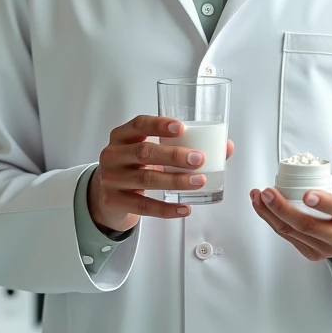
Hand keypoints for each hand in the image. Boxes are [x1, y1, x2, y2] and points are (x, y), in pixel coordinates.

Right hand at [89, 114, 233, 233]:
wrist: (106, 195)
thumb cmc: (134, 166)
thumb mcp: (150, 152)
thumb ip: (182, 145)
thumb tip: (225, 146)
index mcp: (122, 136)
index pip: (139, 124)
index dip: (159, 124)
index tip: (181, 128)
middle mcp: (113, 155)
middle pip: (144, 152)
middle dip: (174, 155)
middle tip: (199, 159)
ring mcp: (111, 179)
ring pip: (146, 179)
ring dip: (176, 181)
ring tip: (199, 182)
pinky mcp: (114, 201)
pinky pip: (144, 206)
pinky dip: (166, 208)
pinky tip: (184, 207)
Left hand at [250, 136, 331, 262]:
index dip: (323, 203)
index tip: (306, 194)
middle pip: (310, 226)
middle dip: (284, 209)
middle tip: (268, 192)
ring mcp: (328, 247)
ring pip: (295, 233)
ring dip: (271, 215)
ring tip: (259, 196)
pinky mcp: (314, 252)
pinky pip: (289, 237)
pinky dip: (272, 221)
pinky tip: (263, 207)